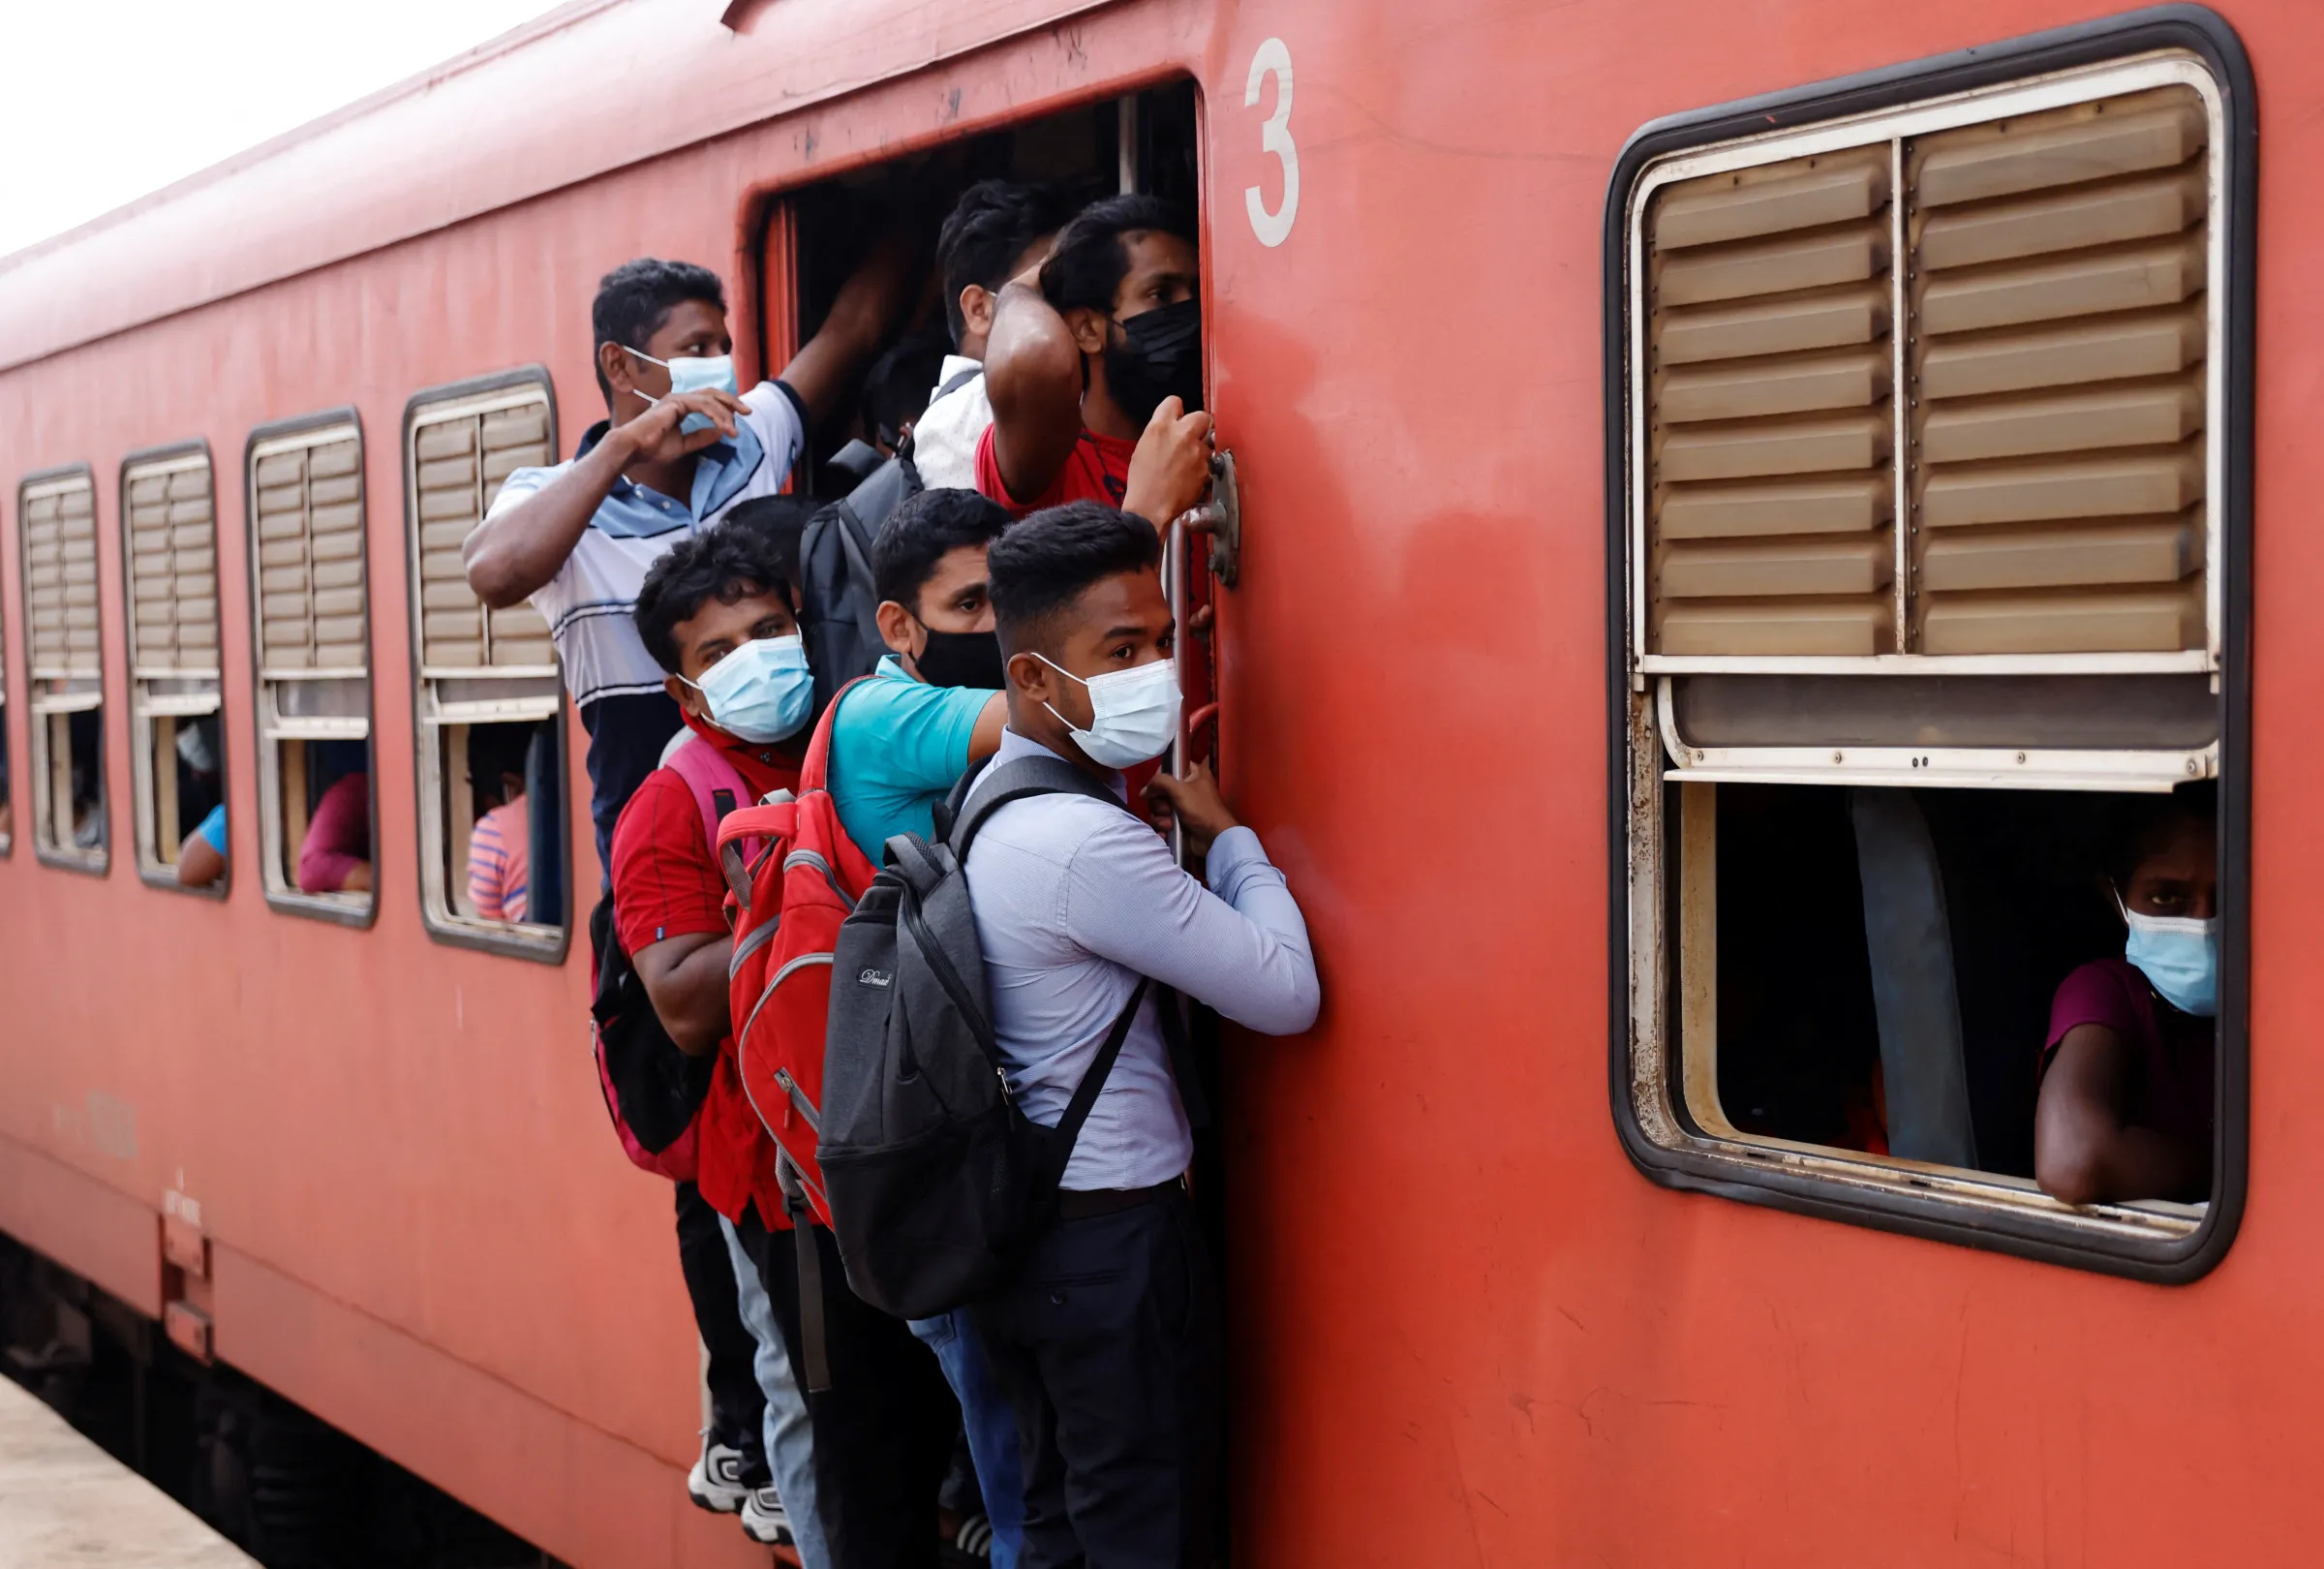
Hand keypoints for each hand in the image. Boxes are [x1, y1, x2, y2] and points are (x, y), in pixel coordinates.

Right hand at [615, 388, 749, 464]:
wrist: (634, 448)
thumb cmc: (653, 448)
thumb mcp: (685, 445)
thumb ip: (702, 437)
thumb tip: (722, 432)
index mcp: (680, 406)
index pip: (708, 401)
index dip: (725, 407)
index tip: (740, 419)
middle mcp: (679, 398)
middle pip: (712, 393)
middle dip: (732, 402)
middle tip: (748, 412)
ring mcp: (677, 398)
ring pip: (710, 400)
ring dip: (725, 415)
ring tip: (734, 431)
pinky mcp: (676, 402)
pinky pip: (702, 406)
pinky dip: (716, 416)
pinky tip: (724, 427)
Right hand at [1122, 397, 1213, 527]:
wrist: (1150, 507)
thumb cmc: (1143, 483)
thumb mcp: (1143, 448)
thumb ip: (1160, 433)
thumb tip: (1169, 431)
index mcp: (1160, 426)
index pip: (1174, 402)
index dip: (1177, 411)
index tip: (1179, 418)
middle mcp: (1180, 434)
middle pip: (1201, 416)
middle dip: (1199, 426)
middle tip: (1194, 437)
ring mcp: (1195, 450)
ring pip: (1207, 442)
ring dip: (1201, 450)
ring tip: (1189, 464)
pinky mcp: (1205, 467)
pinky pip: (1209, 461)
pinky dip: (1204, 468)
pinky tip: (1192, 476)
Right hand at [1143, 760, 1237, 857]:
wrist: (1213, 838)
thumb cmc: (1201, 809)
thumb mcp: (1180, 789)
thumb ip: (1160, 782)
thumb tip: (1144, 791)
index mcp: (1193, 774)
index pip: (1169, 767)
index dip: (1161, 778)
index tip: (1159, 787)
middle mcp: (1186, 788)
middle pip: (1159, 790)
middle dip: (1160, 803)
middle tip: (1169, 809)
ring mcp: (1180, 806)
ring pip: (1158, 807)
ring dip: (1161, 817)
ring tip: (1170, 824)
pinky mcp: (1177, 822)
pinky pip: (1161, 820)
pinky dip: (1162, 826)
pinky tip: (1167, 832)